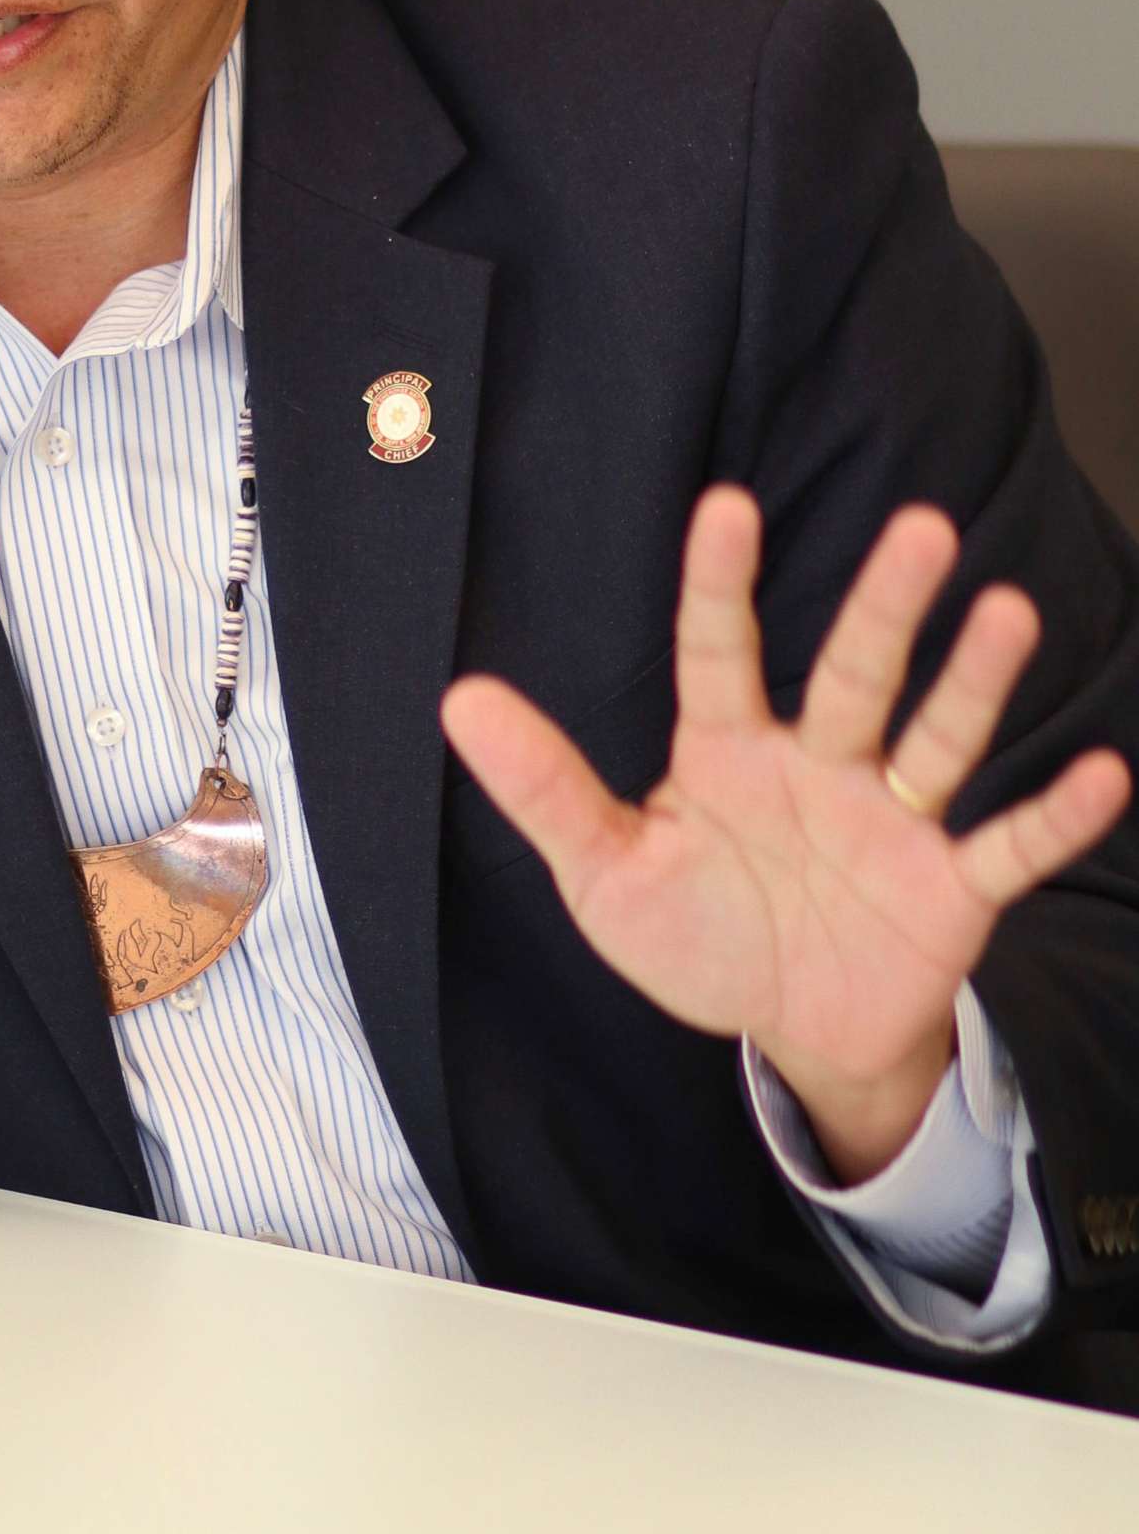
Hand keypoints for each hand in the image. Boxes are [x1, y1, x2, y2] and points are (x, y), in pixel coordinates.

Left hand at [440, 487, 1131, 1182]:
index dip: (718, 586)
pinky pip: (1006, 848)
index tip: (725, 505)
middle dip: (884, 605)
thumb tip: (458, 702)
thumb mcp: (605, 874)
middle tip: (921, 527)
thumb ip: (545, 791)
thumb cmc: (698, 932)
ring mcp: (892, 821)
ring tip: (1008, 609)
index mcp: (728, 753)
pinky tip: (1106, 774)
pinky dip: (1053, 817)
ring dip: (973, 680)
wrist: (793, 1029)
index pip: (719, 652)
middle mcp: (819, 765)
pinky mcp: (950, 891)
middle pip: (853, 672)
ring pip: (937, 736)